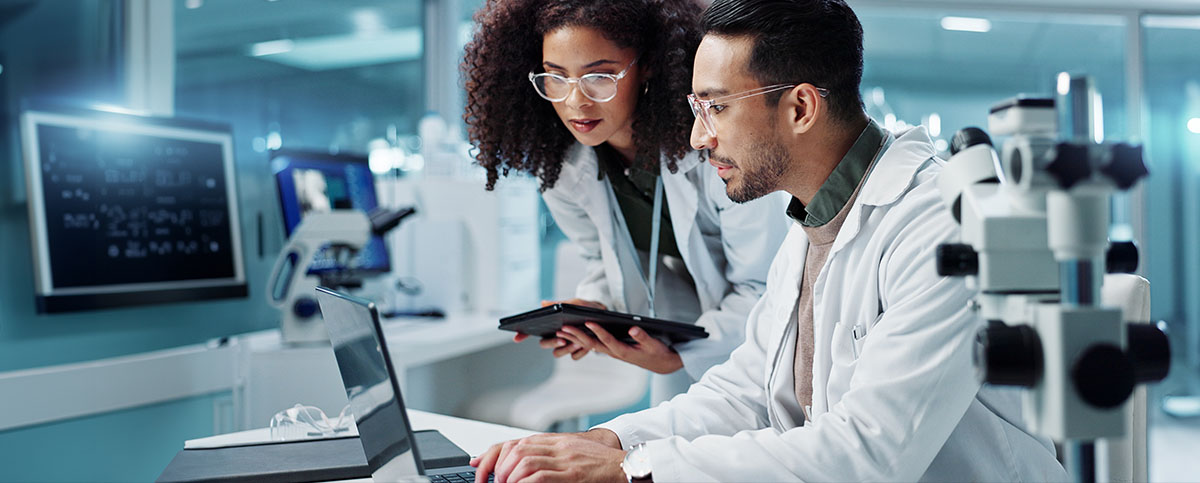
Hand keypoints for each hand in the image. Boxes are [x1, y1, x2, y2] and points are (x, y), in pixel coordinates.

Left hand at [470, 431, 624, 482]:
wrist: (627, 467)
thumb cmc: (600, 465)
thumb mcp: (572, 454)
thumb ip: (549, 456)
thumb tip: (521, 468)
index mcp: (556, 442)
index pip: (516, 442)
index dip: (493, 453)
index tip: (479, 467)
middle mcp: (558, 447)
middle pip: (516, 449)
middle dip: (498, 467)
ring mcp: (565, 459)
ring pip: (524, 461)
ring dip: (509, 477)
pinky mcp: (573, 474)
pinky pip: (540, 476)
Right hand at [513, 299, 606, 359]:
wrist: (602, 314)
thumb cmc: (584, 307)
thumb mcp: (573, 303)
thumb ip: (559, 304)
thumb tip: (543, 303)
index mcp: (551, 325)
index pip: (531, 331)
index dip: (522, 335)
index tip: (517, 337)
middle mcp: (555, 336)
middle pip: (544, 344)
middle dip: (552, 342)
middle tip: (563, 338)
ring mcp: (565, 345)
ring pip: (558, 353)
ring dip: (567, 348)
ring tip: (578, 341)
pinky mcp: (577, 351)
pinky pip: (574, 357)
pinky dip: (579, 352)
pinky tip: (587, 346)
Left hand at [557, 322, 683, 374]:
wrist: (660, 364)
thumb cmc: (657, 353)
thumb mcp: (653, 345)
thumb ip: (642, 337)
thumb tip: (633, 328)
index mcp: (624, 351)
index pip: (607, 340)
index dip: (598, 331)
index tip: (588, 322)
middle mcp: (614, 352)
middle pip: (592, 344)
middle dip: (577, 335)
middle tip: (563, 327)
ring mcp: (612, 352)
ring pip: (590, 345)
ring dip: (575, 338)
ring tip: (561, 331)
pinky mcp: (612, 350)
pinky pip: (594, 345)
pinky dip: (583, 340)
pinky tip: (573, 334)